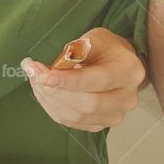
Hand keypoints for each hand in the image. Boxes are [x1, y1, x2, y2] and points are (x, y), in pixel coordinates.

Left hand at [21, 28, 145, 132]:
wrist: (118, 66)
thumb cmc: (106, 50)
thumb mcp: (96, 38)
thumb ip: (79, 49)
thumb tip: (59, 64)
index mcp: (130, 71)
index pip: (98, 81)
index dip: (69, 81)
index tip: (43, 75)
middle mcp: (127, 98)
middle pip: (88, 104)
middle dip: (55, 91)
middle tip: (33, 73)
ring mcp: (115, 116)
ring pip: (76, 116)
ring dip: (49, 99)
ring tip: (35, 79)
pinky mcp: (100, 125)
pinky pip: (71, 122)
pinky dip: (52, 107)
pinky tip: (44, 92)